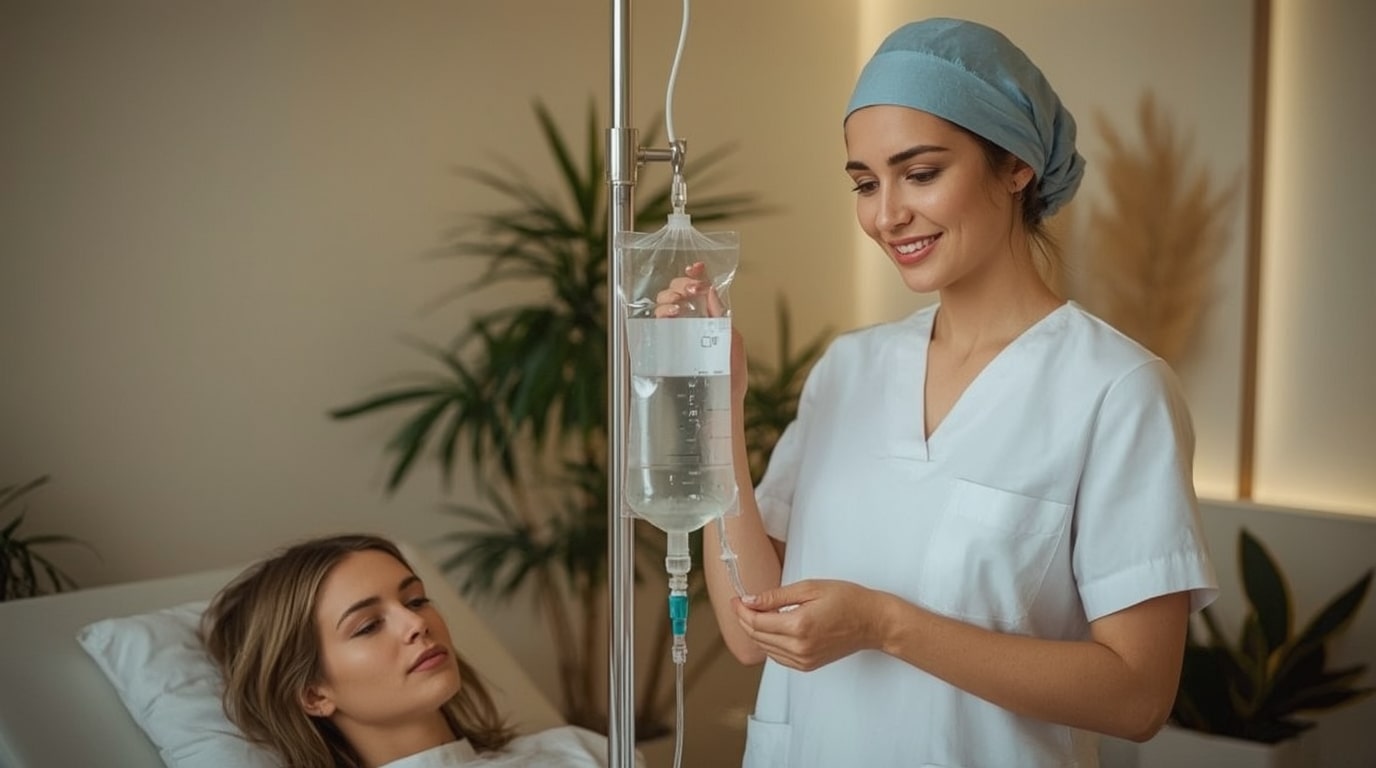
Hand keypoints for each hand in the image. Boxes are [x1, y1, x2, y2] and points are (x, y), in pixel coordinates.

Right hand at [653, 261, 747, 404]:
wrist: (718, 407)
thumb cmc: (729, 380)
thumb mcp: (733, 343)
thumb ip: (721, 317)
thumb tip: (710, 291)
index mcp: (707, 320)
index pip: (697, 290)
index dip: (695, 275)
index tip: (696, 266)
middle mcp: (688, 324)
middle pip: (676, 292)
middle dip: (681, 284)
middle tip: (691, 291)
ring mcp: (672, 336)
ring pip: (661, 304)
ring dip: (668, 297)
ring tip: (678, 306)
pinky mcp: (659, 348)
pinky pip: (652, 324)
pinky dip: (660, 313)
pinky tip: (669, 314)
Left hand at [733, 579, 885, 670]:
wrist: (873, 622)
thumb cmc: (847, 600)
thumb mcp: (810, 588)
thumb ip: (777, 596)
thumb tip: (750, 600)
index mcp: (798, 626)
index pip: (757, 621)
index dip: (742, 610)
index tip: (736, 599)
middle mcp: (799, 647)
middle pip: (757, 636)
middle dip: (744, 619)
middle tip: (741, 604)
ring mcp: (803, 660)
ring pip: (765, 648)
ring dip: (755, 631)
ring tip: (754, 613)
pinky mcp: (807, 665)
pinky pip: (778, 656)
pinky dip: (768, 643)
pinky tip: (771, 628)